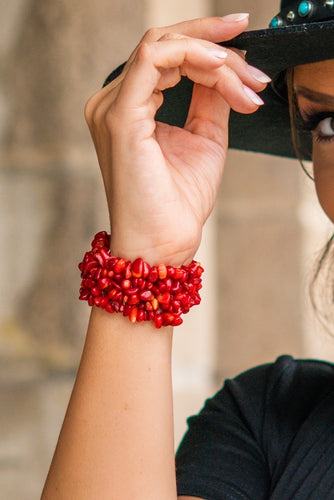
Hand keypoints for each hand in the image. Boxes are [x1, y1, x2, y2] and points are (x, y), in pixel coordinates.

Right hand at [85, 15, 269, 265]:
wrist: (164, 241)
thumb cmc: (180, 202)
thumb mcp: (206, 138)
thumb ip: (210, 98)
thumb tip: (226, 63)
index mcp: (129, 109)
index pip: (166, 58)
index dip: (211, 52)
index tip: (251, 73)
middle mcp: (112, 102)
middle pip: (164, 43)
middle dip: (215, 43)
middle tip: (254, 70)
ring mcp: (112, 107)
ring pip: (162, 46)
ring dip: (213, 55)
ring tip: (246, 82)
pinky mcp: (120, 116)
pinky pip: (154, 59)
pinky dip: (192, 55)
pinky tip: (220, 67)